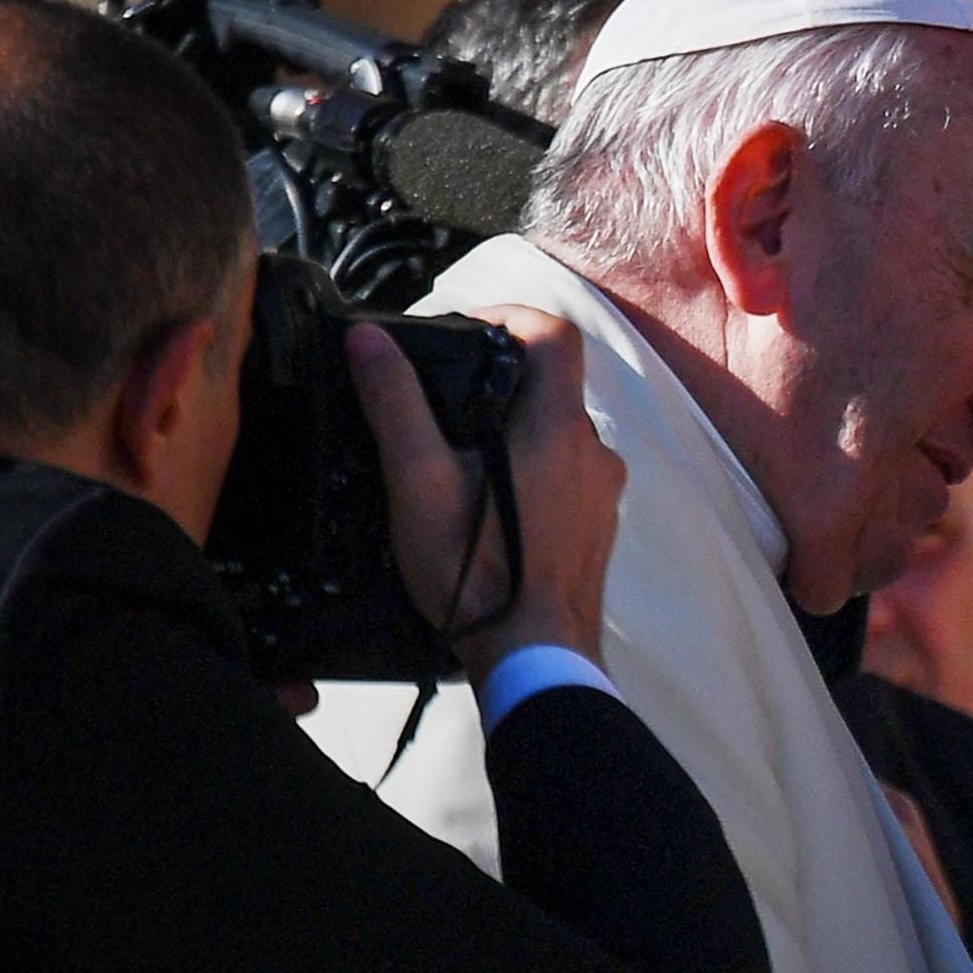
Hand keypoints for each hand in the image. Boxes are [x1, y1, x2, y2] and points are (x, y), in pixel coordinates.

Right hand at [349, 309, 624, 685]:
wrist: (534, 658)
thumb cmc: (478, 577)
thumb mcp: (419, 484)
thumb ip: (396, 405)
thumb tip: (369, 340)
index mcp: (558, 429)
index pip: (555, 333)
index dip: (509, 315)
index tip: (463, 330)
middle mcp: (594, 452)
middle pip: (554, 383)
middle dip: (498, 379)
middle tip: (442, 399)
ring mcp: (603, 492)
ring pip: (558, 432)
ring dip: (512, 430)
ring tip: (456, 459)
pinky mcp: (599, 525)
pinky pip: (566, 474)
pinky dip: (530, 470)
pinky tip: (487, 504)